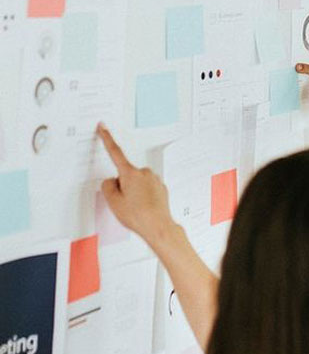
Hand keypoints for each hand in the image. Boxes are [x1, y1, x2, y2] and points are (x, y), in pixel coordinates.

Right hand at [96, 123, 173, 244]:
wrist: (158, 226)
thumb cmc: (138, 215)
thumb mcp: (113, 202)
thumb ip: (108, 186)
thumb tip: (113, 180)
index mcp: (131, 173)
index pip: (115, 152)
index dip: (107, 139)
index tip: (103, 127)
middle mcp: (145, 172)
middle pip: (125, 175)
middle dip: (122, 186)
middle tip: (125, 203)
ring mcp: (155, 179)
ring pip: (136, 183)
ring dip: (133, 192)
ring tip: (136, 207)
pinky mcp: (161, 187)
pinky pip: (146, 189)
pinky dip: (142, 196)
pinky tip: (144, 207)